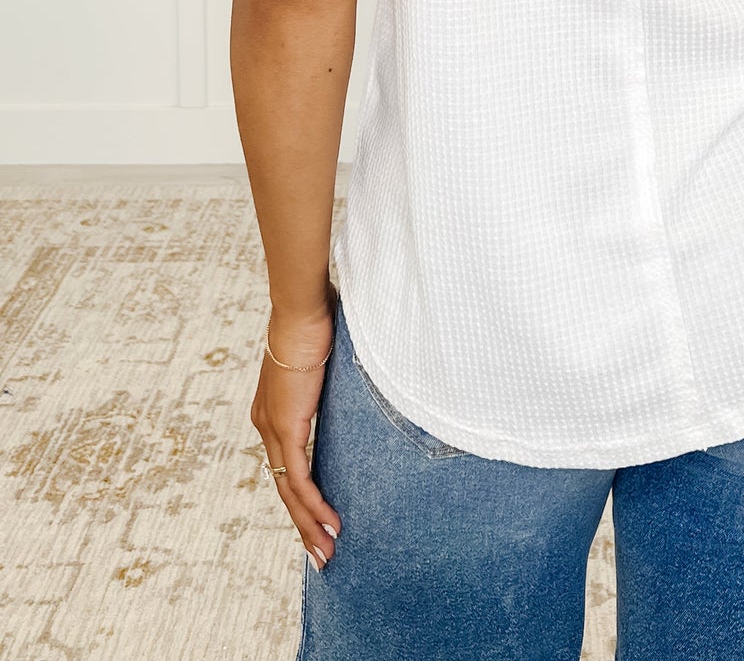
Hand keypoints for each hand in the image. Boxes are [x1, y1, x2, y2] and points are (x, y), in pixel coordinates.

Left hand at [250, 281, 341, 570]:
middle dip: (304, 525)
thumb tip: (353, 376)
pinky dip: (313, 504)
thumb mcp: (325, 362)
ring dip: (309, 524)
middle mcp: (267, 426)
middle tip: (321, 555)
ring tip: (327, 552)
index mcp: (274, 412)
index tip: (318, 521)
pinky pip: (298, 478)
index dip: (302, 497)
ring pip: (290, 491)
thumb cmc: (316, 323)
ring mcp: (273, 429)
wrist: (301, 310)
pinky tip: (329, 524)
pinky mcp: (285, 428)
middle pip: (285, 487)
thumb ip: (332, 380)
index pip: (288, 466)